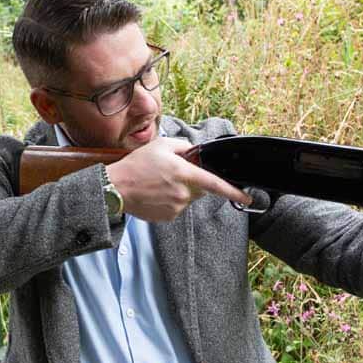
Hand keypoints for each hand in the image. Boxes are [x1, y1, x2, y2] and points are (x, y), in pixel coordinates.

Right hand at [106, 137, 251, 221]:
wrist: (115, 188)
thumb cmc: (136, 165)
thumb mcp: (161, 144)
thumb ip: (184, 146)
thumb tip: (195, 153)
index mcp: (184, 174)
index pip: (215, 184)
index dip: (234, 192)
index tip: (247, 198)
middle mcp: (183, 193)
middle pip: (200, 189)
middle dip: (192, 181)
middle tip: (171, 173)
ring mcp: (175, 208)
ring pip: (187, 199)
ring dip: (179, 191)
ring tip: (157, 183)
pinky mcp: (167, 217)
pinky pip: (176, 208)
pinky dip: (169, 201)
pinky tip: (155, 194)